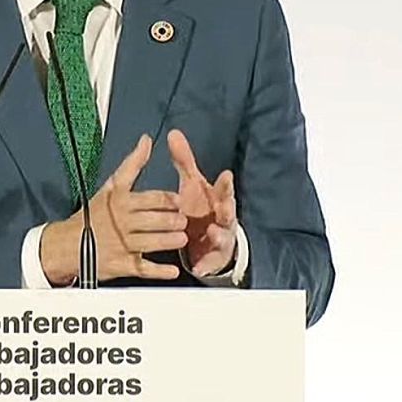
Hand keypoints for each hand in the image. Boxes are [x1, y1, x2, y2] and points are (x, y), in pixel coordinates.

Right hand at [40, 134, 187, 284]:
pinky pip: (144, 268)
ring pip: (153, 242)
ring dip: (170, 241)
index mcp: (121, 201)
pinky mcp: (122, 264)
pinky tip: (172, 270)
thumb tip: (146, 140)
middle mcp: (122, 221)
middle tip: (182, 220)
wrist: (67, 244)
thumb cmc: (94, 213)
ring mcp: (123, 244)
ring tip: (180, 238)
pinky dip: (160, 271)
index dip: (170, 200)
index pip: (153, 198)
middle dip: (174, 220)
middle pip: (157, 220)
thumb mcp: (111, 186)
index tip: (180, 201)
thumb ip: (132, 164)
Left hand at [168, 128, 236, 276]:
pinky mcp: (212, 258)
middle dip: (228, 209)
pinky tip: (198, 268)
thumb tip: (173, 133)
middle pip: (229, 213)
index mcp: (217, 199)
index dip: (225, 183)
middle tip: (225, 207)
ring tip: (212, 232)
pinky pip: (209, 262)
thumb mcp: (192, 184)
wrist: (208, 240)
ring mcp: (219, 239)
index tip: (225, 175)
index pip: (224, 189)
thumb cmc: (201, 207)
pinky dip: (205, 265)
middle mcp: (222, 218)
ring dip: (218, 235)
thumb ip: (184, 161)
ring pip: (222, 237)